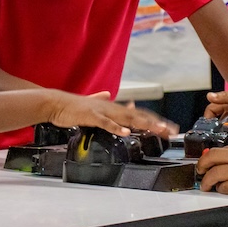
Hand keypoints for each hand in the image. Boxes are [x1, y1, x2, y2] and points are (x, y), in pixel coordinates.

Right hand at [49, 91, 177, 138]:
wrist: (56, 103)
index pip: (139, 113)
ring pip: (127, 118)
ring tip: (158, 130)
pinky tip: (126, 132)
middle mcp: (112, 108)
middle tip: (171, 131)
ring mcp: (102, 111)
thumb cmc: (73, 106)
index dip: (154, 120)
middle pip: (138, 116)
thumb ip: (102, 99)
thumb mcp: (92, 103)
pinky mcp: (91, 116)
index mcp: (114, 107)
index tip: (168, 128)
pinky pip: (106, 123)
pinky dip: (117, 127)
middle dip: (156, 124)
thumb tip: (108, 94)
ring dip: (143, 124)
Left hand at [196, 143, 227, 196]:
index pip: (219, 150)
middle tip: (199, 171)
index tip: (206, 163)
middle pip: (211, 157)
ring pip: (214, 174)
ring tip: (206, 185)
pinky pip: (224, 187)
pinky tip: (221, 190)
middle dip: (201, 165)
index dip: (209, 157)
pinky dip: (220, 189)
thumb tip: (227, 163)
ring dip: (206, 181)